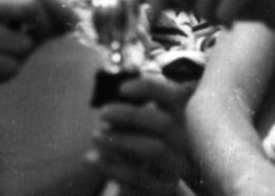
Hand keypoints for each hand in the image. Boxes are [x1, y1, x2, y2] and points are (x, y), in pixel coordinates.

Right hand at [0, 0, 75, 114]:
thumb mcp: (25, 34)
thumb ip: (48, 23)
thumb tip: (75, 18)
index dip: (58, 4)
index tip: (74, 23)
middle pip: (29, 3)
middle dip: (43, 28)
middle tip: (36, 43)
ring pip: (20, 40)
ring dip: (23, 56)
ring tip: (9, 60)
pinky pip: (6, 63)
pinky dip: (10, 71)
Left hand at [88, 73, 195, 191]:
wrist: (141, 189)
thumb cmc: (134, 151)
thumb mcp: (132, 131)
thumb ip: (128, 117)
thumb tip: (111, 108)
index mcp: (177, 120)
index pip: (174, 97)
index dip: (151, 88)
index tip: (122, 88)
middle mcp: (182, 143)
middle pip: (165, 123)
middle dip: (131, 114)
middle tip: (102, 112)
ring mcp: (175, 168)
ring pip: (155, 149)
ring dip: (120, 139)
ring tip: (94, 135)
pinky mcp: (163, 190)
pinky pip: (139, 178)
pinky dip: (111, 166)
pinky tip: (92, 158)